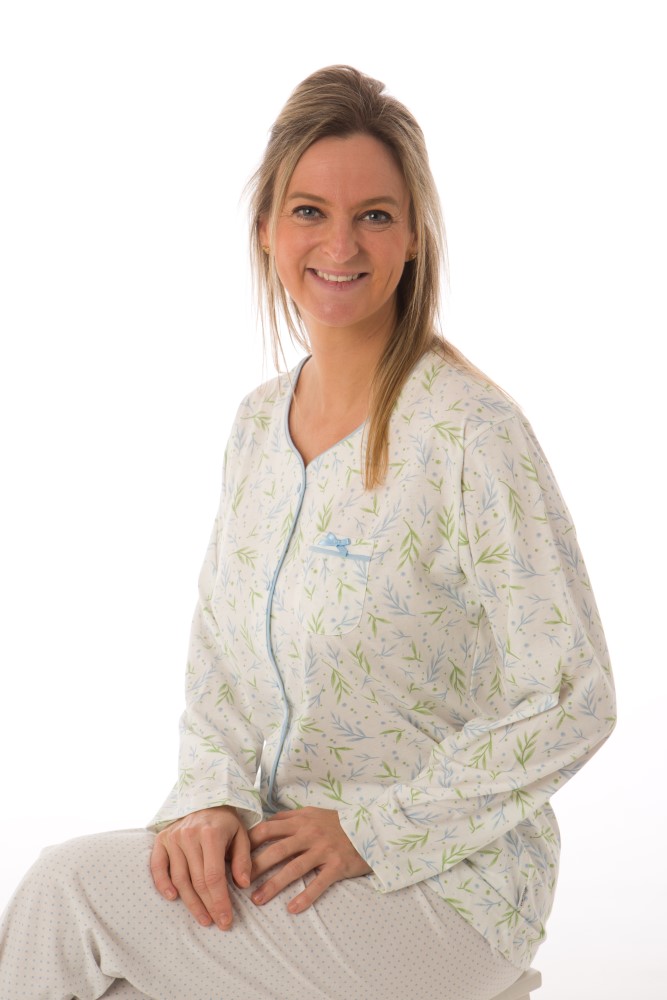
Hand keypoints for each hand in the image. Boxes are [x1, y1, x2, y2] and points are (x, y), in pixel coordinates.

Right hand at [150, 805, 250, 930]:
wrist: (205, 798)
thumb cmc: (225, 822)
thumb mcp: (242, 834)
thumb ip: (243, 859)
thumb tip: (243, 884)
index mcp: (211, 834)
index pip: (214, 876)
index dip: (219, 901)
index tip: (226, 920)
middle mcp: (189, 836)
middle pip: (197, 881)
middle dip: (208, 906)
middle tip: (217, 923)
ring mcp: (173, 838)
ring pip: (179, 878)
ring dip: (190, 902)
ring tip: (203, 918)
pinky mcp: (161, 840)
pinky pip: (157, 866)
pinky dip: (162, 883)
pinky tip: (173, 898)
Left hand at [248, 807, 370, 912]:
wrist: (370, 828)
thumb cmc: (336, 823)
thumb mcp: (312, 813)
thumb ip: (289, 818)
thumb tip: (264, 823)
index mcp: (300, 820)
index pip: (267, 829)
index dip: (248, 842)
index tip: (233, 856)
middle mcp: (309, 833)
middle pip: (276, 850)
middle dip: (255, 867)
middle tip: (237, 883)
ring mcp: (323, 849)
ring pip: (294, 868)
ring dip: (274, 885)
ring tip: (257, 900)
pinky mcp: (337, 865)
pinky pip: (319, 883)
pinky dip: (305, 897)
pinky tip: (292, 909)